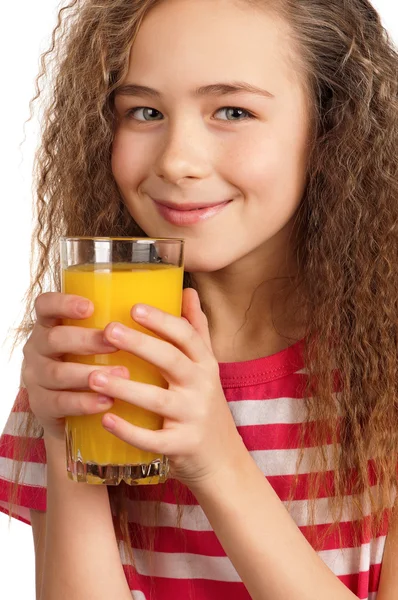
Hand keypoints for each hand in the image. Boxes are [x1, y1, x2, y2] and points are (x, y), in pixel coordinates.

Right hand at [22, 292, 129, 442]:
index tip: (90, 306)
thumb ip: (122, 325)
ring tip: (122, 374)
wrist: (74, 419)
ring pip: (57, 373)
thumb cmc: (92, 365)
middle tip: (115, 342)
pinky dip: (84, 402)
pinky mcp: (42, 407)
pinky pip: (60, 403)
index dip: (63, 303)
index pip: (45, 306)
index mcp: (50, 326)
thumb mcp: (98, 342)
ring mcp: (36, 379)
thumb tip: (175, 302)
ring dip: (90, 373)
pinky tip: (107, 402)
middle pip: (54, 339)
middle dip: (85, 340)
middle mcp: (37, 349)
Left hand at [88, 288, 246, 488]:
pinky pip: (152, 439)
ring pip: (157, 399)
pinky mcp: (182, 446)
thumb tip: (188, 290)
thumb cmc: (207, 407)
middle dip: (140, 344)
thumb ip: (197, 330)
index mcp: (205, 365)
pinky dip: (129, 431)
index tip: (134, 307)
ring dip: (125, 387)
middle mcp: (202, 388)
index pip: (187, 336)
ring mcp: (193, 418)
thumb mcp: (207, 367)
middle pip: (171, 360)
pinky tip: (105, 419)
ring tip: (94, 375)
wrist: (223, 461)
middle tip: (108, 331)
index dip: (162, 320)